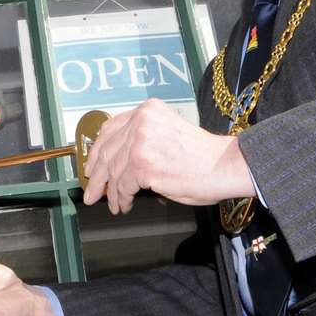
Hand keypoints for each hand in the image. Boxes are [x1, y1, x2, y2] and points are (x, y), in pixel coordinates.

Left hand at [81, 98, 254, 213]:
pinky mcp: (143, 165)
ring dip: (112, 192)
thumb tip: (116, 159)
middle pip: (107, 151)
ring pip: (113, 171)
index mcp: (148, 110)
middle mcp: (141, 122)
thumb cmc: (201, 155)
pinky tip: (124, 205)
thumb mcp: (167, 132)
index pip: (111, 129)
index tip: (92, 165)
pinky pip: (123, 185)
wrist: (223, 165)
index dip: (98, 151)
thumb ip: (142, 137)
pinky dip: (121, 198)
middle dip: (97, 175)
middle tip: (92, 191)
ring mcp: (140, 143)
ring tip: (113, 204)